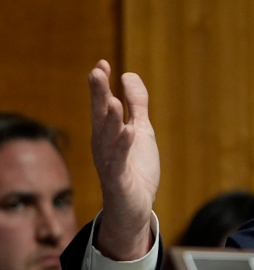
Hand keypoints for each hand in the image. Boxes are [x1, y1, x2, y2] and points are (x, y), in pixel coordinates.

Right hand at [89, 60, 159, 260]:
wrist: (135, 206)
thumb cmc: (135, 167)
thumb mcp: (140, 130)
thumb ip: (136, 104)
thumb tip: (128, 75)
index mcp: (108, 132)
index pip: (102, 104)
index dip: (101, 85)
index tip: (102, 63)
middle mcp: (104, 145)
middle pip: (100, 116)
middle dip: (98, 95)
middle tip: (96, 73)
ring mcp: (110, 162)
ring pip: (107, 138)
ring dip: (109, 120)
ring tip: (111, 100)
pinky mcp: (118, 180)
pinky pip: (119, 162)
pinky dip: (123, 147)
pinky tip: (128, 132)